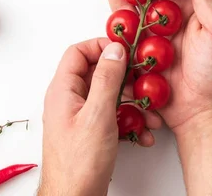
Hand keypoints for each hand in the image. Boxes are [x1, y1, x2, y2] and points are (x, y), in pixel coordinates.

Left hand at [39, 39, 161, 195]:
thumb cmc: (79, 163)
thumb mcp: (97, 114)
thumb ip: (106, 79)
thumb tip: (114, 50)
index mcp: (63, 90)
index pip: (78, 52)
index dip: (101, 47)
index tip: (124, 51)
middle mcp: (69, 100)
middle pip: (97, 74)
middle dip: (125, 80)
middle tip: (143, 84)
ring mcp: (79, 117)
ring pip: (108, 97)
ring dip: (132, 104)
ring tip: (149, 115)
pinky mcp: (90, 132)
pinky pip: (111, 116)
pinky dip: (128, 122)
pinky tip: (142, 134)